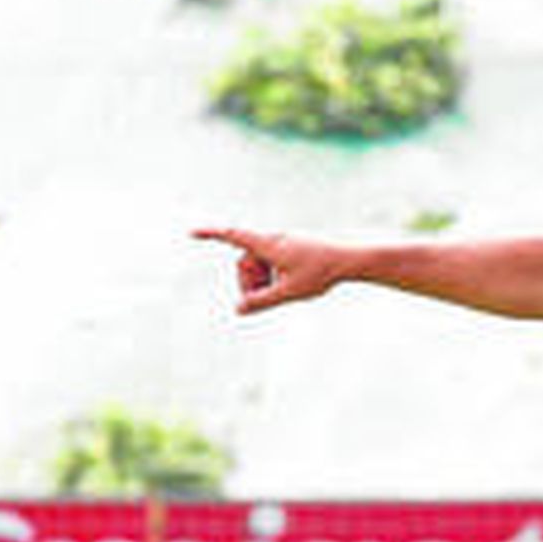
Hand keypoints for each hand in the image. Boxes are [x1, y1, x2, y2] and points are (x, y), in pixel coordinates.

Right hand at [192, 227, 346, 314]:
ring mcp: (283, 243)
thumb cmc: (321, 273)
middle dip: (249, 282)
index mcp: (268, 245)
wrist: (350, 260)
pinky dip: (274, 276)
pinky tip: (292, 285)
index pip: (233, 236)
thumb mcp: (289, 292)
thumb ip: (262, 302)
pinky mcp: (292, 249)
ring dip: (262, 280)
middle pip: (245, 262)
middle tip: (261, 300)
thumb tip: (238, 309)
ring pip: (258, 264)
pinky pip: (272, 263)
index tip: (192, 233)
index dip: (211, 235)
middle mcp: (273, 239)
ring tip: (282, 292)